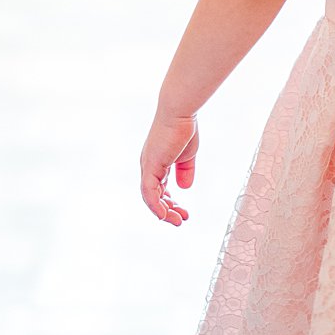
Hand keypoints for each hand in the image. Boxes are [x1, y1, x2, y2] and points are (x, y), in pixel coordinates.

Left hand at [140, 108, 198, 226]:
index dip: (170, 202)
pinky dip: (155, 206)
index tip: (183, 211)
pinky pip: (149, 192)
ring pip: (150, 197)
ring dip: (163, 211)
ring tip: (177, 221)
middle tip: (181, 219)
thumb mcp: (187, 155)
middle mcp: (149, 166)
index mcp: (157, 162)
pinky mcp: (150, 166)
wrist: (179, 113)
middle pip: (154, 196)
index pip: (159, 188)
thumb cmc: (183, 128)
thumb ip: (185, 171)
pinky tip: (164, 215)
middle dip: (168, 210)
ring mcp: (148, 166)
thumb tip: (184, 188)